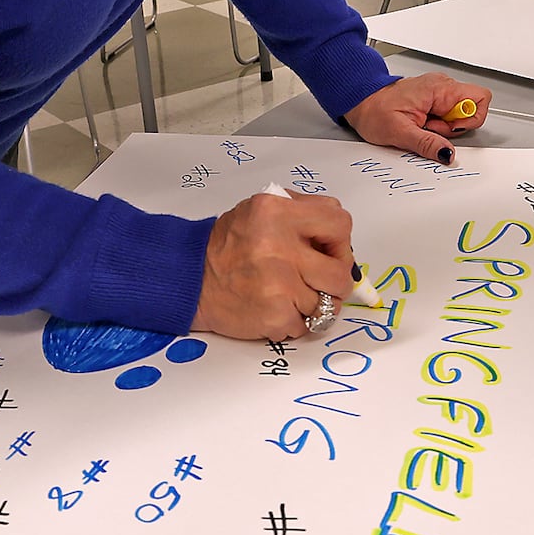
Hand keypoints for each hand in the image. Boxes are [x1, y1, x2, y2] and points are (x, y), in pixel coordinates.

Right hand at [192, 190, 353, 340]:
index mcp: (278, 214)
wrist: (192, 279)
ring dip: (315, 303)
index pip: (339, 223)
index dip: (341, 242)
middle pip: (340, 273)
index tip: (331, 251)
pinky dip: (296, 321)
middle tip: (320, 280)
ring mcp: (278, 285)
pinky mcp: (274, 316)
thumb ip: (303, 214)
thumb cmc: (228, 246)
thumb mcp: (262, 209)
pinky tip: (277, 307)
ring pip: (328, 304)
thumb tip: (341, 241)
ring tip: (292, 294)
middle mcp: (279, 247)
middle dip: (336, 281)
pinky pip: (307, 325)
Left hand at [344, 73, 492, 165]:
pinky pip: (448, 115)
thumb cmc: (375, 110)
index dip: (471, 119)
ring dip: (444, 127)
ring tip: (422, 125)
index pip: (480, 97)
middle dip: (453, 127)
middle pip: (471, 109)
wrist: (361, 102)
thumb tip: (448, 154)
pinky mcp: (434, 99)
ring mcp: (439, 92)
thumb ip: (428, 143)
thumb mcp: (401, 132)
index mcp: (439, 88)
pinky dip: (438, 124)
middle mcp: (442, 86)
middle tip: (429, 128)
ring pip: (460, 114)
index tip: (450, 129)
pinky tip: (422, 123)